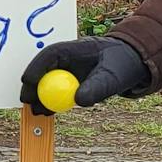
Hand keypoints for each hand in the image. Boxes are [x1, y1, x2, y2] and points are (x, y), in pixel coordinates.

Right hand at [19, 38, 148, 113]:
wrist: (132, 65)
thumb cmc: (123, 64)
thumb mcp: (112, 77)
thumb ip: (97, 88)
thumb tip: (78, 101)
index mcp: (74, 48)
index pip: (49, 55)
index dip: (36, 67)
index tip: (28, 82)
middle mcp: (67, 59)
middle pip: (42, 70)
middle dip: (33, 86)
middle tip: (28, 102)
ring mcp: (67, 71)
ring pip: (46, 83)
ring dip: (41, 97)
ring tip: (40, 113)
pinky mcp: (70, 83)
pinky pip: (55, 92)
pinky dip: (51, 102)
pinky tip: (48, 113)